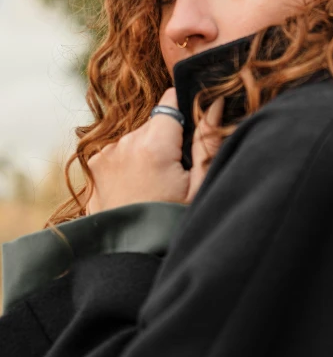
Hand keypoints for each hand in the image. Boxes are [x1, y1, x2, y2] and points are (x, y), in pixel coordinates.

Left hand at [85, 88, 226, 214]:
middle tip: (177, 173)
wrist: (131, 257)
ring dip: (150, 151)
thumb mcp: (200, 186)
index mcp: (154, 145)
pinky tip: (139, 188)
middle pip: (157, 122)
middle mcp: (125, 143)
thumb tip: (214, 102)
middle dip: (170, 138)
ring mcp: (105, 154)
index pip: (172, 99)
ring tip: (157, 186)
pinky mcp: (95, 166)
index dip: (187, 112)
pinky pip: (121, 151)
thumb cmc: (170, 224)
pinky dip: (132, 163)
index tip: (193, 134)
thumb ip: (208, 140)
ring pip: (139, 137)